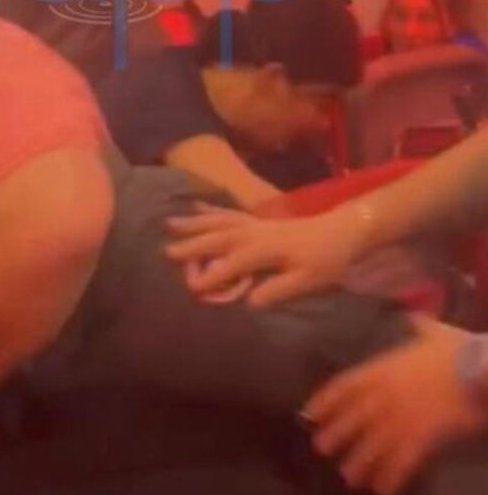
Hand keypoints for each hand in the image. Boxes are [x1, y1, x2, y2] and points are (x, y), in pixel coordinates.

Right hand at [165, 205, 360, 306]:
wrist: (344, 230)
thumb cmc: (327, 259)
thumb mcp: (308, 280)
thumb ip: (278, 290)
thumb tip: (250, 303)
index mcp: (266, 249)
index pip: (234, 263)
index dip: (213, 275)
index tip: (192, 288)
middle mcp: (255, 233)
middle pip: (219, 238)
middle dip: (193, 245)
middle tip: (167, 252)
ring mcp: (255, 224)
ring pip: (219, 222)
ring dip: (194, 224)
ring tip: (169, 224)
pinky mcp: (257, 221)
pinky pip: (228, 213)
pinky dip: (209, 210)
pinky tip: (194, 207)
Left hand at [304, 317, 487, 494]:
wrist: (484, 368)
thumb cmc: (461, 350)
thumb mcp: (435, 333)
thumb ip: (419, 326)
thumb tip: (413, 316)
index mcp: (382, 369)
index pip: (343, 386)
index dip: (324, 401)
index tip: (309, 413)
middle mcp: (385, 394)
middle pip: (352, 418)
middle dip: (335, 433)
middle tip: (321, 448)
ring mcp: (402, 416)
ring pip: (372, 444)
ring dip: (359, 461)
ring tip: (349, 475)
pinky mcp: (423, 436)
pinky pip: (401, 461)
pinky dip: (391, 476)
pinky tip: (383, 489)